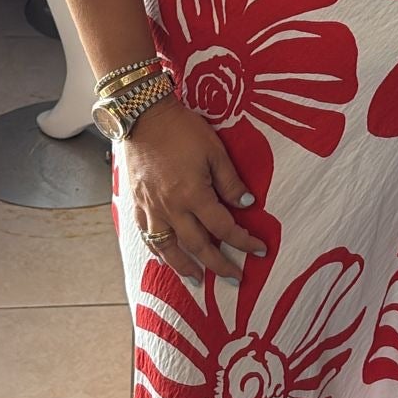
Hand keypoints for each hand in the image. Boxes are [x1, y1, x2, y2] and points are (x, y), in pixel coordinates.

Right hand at [123, 94, 265, 281]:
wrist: (142, 117)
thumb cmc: (181, 129)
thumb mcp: (214, 150)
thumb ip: (230, 181)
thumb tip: (247, 204)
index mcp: (193, 194)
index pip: (224, 228)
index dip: (244, 241)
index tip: (259, 250)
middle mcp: (171, 208)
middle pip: (198, 247)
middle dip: (219, 265)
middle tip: (235, 278)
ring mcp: (151, 209)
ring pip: (169, 249)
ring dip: (185, 268)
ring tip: (198, 281)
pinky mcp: (137, 205)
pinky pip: (148, 237)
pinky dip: (159, 252)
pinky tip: (167, 258)